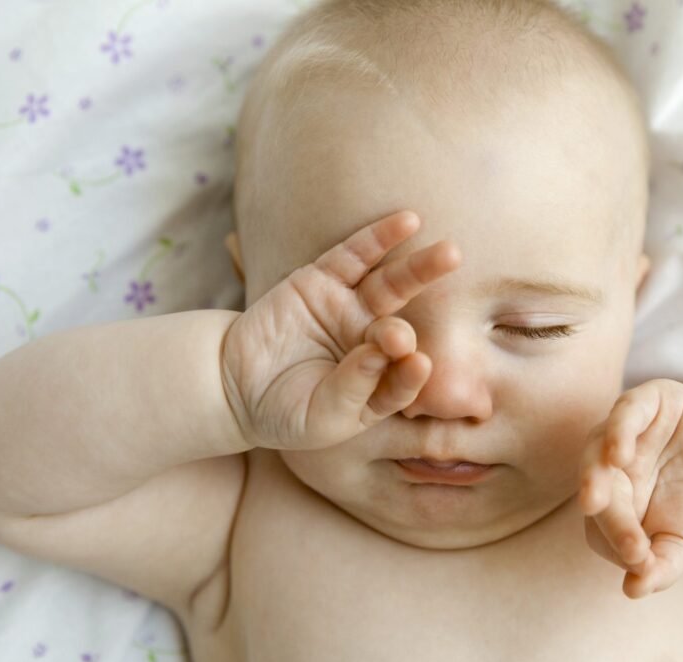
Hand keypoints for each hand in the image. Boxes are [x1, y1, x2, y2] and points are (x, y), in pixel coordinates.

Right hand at [221, 210, 460, 450]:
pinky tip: (408, 222)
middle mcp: (371, 343)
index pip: (405, 377)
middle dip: (420, 316)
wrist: (231, 386)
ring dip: (421, 268)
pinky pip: (354, 257)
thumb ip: (352, 389)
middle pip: (406, 324)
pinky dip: (378, 238)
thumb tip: (379, 353)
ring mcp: (349, 309)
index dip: (412, 372)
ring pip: (391, 285)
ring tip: (451, 253)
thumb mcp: (320, 418)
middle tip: (420, 321)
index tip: (418, 364)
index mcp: (379, 383)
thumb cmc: (283, 413)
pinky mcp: (323, 281)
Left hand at [578, 379, 682, 598]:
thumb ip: (660, 567)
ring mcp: (629, 429)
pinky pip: (625, 411)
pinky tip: (620, 456)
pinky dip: (617, 430)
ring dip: (593, 473)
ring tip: (596, 499)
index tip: (640, 560)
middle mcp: (613, 462)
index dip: (614, 541)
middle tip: (620, 538)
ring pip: (596, 447)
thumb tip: (632, 591)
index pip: (599, 522)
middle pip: (594, 486)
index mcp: (614, 497)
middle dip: (602, 512)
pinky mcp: (651, 400)